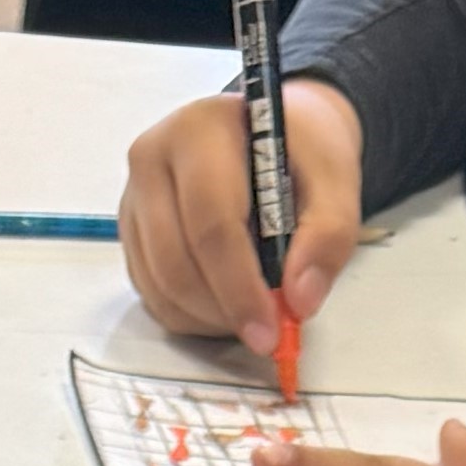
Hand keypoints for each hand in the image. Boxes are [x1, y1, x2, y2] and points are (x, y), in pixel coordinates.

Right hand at [118, 77, 367, 366]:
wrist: (266, 132)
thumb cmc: (297, 150)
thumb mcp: (334, 177)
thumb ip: (328, 235)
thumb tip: (300, 300)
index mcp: (201, 131)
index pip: (210, 223)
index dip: (239, 287)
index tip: (270, 331)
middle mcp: (153, 158)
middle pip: (175, 262)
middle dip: (223, 311)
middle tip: (266, 334)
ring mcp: (134, 197)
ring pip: (159, 286)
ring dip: (207, 318)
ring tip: (251, 312)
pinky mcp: (130, 231)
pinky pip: (151, 292)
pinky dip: (190, 314)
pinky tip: (225, 303)